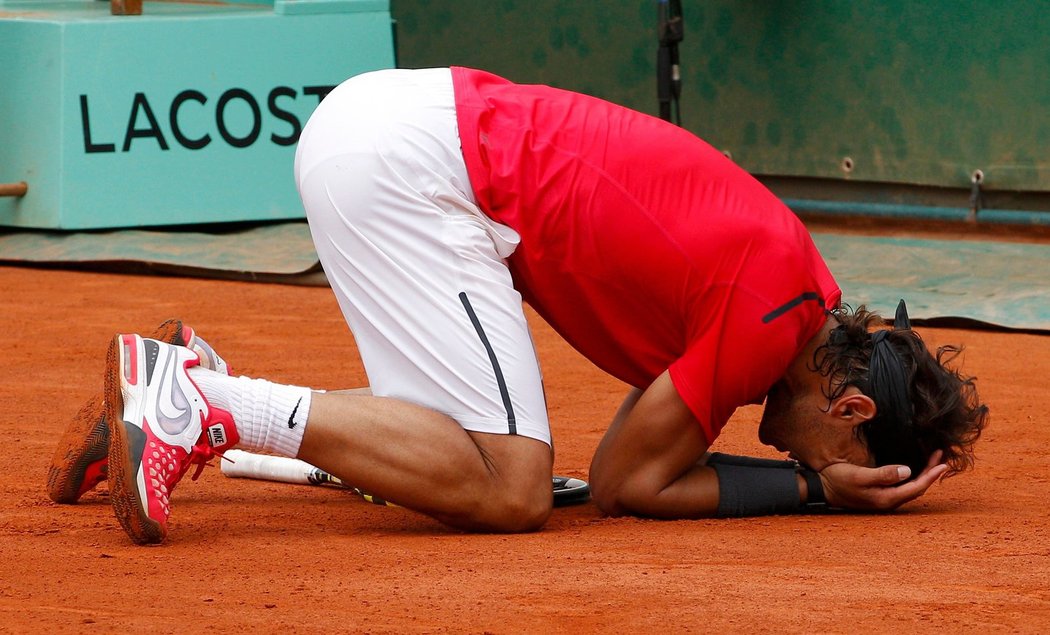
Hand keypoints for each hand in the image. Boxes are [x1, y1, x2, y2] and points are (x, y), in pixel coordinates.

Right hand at [819, 450, 948, 511]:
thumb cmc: (838, 479)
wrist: (822, 488)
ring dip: (923, 474)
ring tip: (932, 460)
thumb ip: (883, 474)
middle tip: (940, 456)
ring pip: (911, 488)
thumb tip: (908, 471)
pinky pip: (903, 486)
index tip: (943, 463)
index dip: (931, 476)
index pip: (916, 488)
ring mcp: (884, 498)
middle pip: (917, 488)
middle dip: (931, 473)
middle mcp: (888, 501)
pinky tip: (913, 468)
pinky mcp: (879, 493)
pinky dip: (913, 476)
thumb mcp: (859, 475)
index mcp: (886, 498)